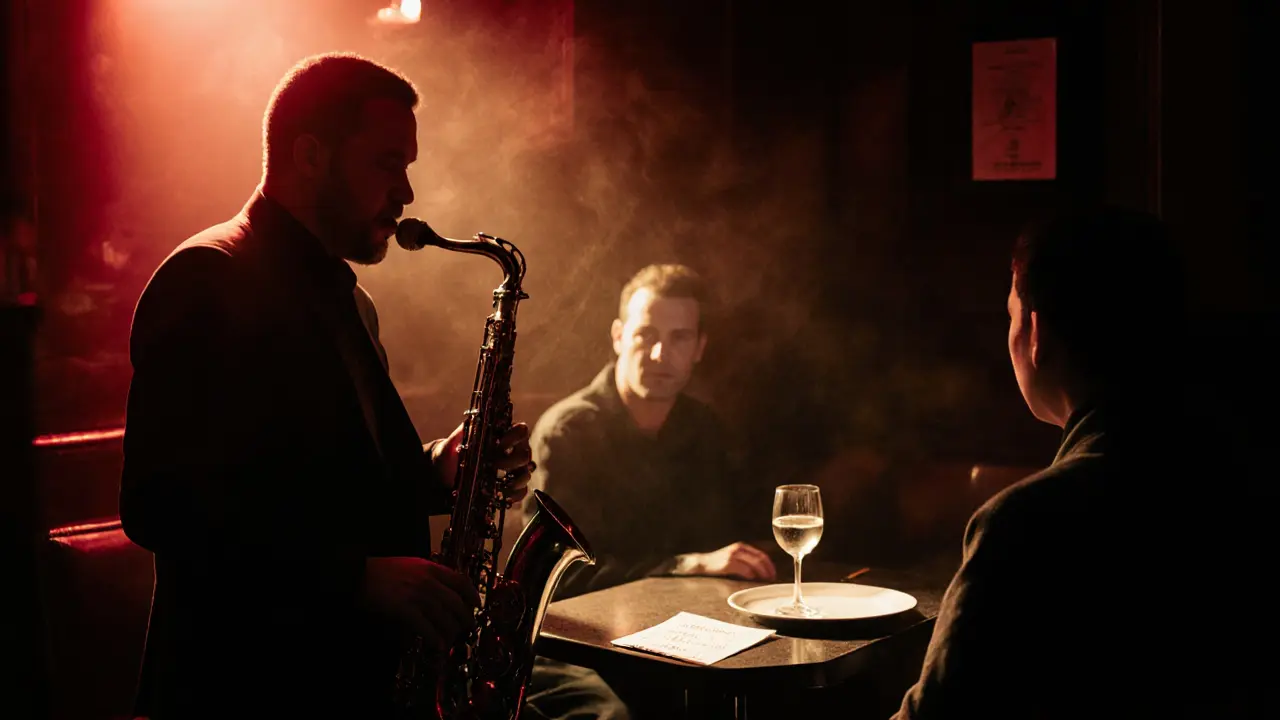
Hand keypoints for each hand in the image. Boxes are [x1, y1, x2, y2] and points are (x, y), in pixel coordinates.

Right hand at [361, 557, 479, 653]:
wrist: (360, 574)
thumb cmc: (383, 570)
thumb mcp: (413, 564)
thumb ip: (430, 575)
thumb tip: (443, 590)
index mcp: (432, 569)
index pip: (461, 582)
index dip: (473, 596)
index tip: (476, 606)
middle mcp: (429, 582)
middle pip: (457, 604)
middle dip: (465, 619)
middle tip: (467, 628)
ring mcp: (418, 596)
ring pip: (445, 618)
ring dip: (451, 632)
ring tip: (451, 640)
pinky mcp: (406, 610)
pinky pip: (427, 628)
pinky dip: (435, 639)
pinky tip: (438, 645)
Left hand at [431, 422, 532, 506]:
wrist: (446, 473)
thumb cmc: (453, 452)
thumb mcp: (455, 440)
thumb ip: (465, 430)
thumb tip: (474, 421)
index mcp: (505, 435)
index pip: (521, 431)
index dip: (514, 437)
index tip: (499, 444)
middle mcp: (514, 452)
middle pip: (525, 455)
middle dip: (510, 461)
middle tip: (493, 465)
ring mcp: (515, 471)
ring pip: (526, 475)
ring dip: (514, 480)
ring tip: (497, 484)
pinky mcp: (512, 488)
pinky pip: (521, 492)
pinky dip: (512, 495)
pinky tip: (499, 495)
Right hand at [678, 542, 776, 580]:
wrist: (703, 563)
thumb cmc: (719, 562)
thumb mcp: (734, 557)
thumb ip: (746, 560)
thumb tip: (762, 571)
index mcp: (742, 547)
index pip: (761, 555)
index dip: (769, 565)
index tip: (773, 574)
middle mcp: (739, 549)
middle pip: (760, 559)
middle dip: (768, 570)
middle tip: (772, 578)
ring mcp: (733, 556)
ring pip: (754, 563)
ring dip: (762, 573)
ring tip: (765, 580)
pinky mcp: (728, 564)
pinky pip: (744, 569)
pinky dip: (751, 574)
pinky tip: (753, 578)